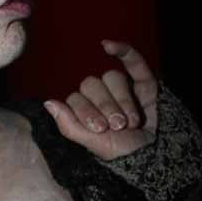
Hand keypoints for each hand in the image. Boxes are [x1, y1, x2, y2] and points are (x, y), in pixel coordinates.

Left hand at [44, 40, 158, 160]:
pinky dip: (123, 50)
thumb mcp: (93, 143)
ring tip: (132, 121)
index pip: (76, 97)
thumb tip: (47, 102)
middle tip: (119, 126)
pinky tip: (108, 45)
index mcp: (84, 109)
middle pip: (92, 84)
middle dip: (106, 107)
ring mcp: (121, 88)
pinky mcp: (143, 82)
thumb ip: (69, 125)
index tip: (101, 129)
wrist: (153, 155)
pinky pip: (133, 61)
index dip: (87, 111)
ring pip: (113, 77)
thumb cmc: (121, 151)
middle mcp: (100, 96)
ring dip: (122, 100)